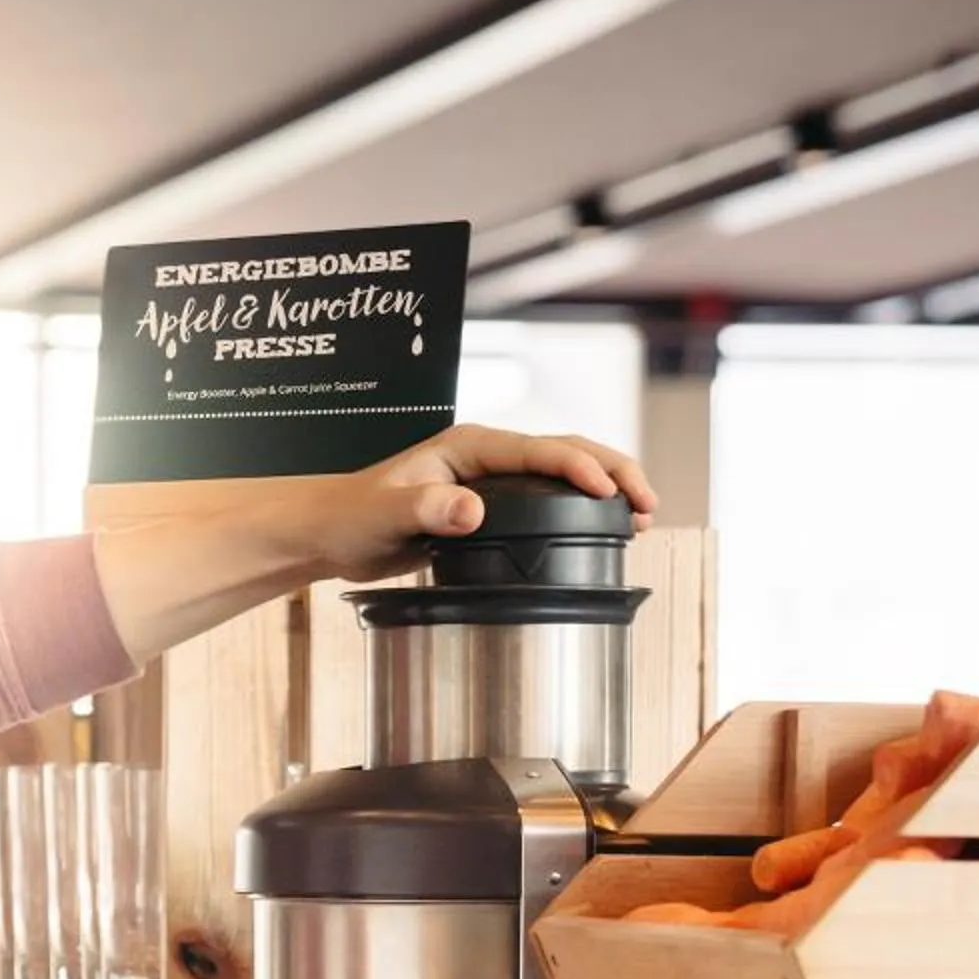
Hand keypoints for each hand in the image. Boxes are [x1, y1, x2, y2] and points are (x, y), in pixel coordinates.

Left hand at [303, 424, 655, 583]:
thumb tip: (471, 510)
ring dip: (606, 488)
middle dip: (612, 471)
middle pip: (564, 452)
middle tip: (648, 504)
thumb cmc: (349, 516)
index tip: (608, 492)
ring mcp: (490, 481)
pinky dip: (582, 509)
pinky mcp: (490, 508)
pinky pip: (547, 501)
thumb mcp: (383, 515)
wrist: (330, 532)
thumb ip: (424, 510)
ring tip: (644, 516)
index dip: (578, 468)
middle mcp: (485, 457)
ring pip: (563, 474)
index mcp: (467, 446)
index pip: (537, 450)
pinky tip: (604, 530)